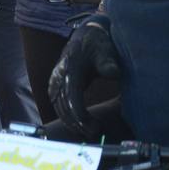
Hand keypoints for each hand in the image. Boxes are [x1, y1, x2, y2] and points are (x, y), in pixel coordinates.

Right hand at [48, 15, 121, 137]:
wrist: (86, 35)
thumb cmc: (98, 43)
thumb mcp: (106, 49)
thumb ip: (108, 62)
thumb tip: (114, 73)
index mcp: (70, 66)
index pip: (72, 97)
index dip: (81, 116)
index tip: (93, 127)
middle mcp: (58, 74)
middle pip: (64, 106)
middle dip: (77, 123)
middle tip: (94, 133)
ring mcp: (54, 79)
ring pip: (59, 107)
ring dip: (71, 122)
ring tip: (88, 131)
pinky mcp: (55, 85)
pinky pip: (57, 104)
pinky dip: (67, 116)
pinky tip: (79, 125)